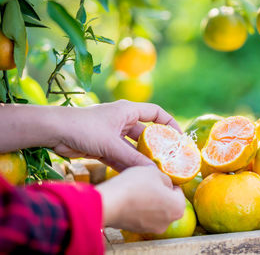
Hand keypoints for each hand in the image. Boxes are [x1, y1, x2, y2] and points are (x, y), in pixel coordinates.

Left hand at [51, 100, 180, 171]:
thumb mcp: (111, 144)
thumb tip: (153, 173)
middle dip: (156, 147)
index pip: (156, 113)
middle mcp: (122, 121)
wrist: (53, 131)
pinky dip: (127, 165)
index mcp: (127, 111)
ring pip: (133, 148)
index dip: (169, 123)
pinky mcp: (103, 146)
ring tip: (154, 172)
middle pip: (146, 133)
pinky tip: (136, 176)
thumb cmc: (84, 128)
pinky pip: (121, 156)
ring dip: (141, 159)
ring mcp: (112, 134)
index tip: (179, 139)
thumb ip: (132, 159)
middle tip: (168, 161)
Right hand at [96, 166, 184, 232]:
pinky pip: (142, 216)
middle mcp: (168, 222)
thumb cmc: (135, 185)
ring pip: (155, 210)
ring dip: (149, 201)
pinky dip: (139, 209)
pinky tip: (130, 199)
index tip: (158, 177)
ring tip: (136, 190)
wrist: (110, 202)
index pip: (177, 191)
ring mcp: (152, 228)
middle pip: (167, 202)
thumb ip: (165, 178)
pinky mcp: (137, 230)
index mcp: (178, 207)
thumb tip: (166, 184)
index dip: (167, 182)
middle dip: (159, 193)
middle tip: (147, 183)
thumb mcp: (154, 172)